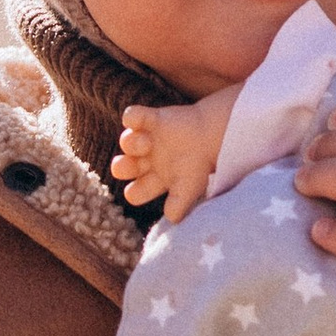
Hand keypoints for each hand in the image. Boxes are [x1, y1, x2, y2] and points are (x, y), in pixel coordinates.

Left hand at [115, 99, 220, 226]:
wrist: (214, 135)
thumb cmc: (201, 165)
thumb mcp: (190, 189)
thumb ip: (180, 206)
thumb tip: (171, 219)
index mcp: (154, 180)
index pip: (135, 192)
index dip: (134, 193)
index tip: (137, 190)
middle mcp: (147, 161)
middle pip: (122, 167)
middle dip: (121, 167)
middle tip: (129, 165)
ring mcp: (148, 140)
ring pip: (126, 142)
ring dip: (131, 144)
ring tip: (148, 143)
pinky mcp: (152, 119)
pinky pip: (132, 116)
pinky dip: (131, 117)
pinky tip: (137, 120)